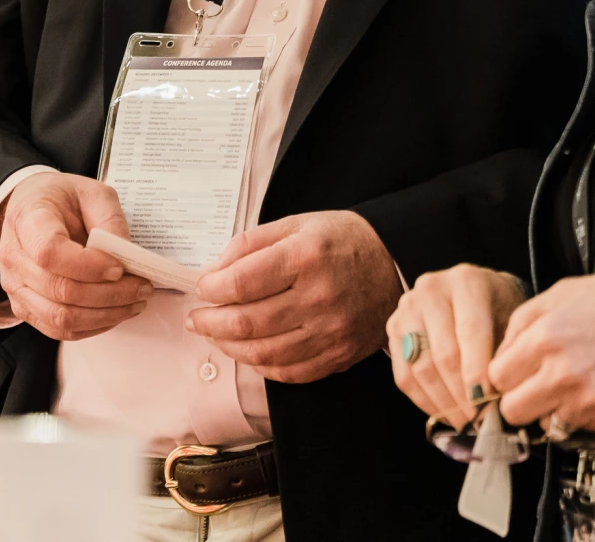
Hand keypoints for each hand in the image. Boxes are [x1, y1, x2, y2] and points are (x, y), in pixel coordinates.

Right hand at [0, 173, 150, 340]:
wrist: (32, 207)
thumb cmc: (61, 198)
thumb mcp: (92, 191)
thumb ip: (110, 219)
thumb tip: (125, 254)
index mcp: (29, 220)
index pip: (50, 252)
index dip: (88, 266)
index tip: (119, 267)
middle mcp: (15, 258)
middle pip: (59, 290)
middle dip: (109, 294)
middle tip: (143, 287)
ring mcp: (16, 286)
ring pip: (59, 317)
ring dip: (104, 315)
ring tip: (135, 302)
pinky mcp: (24, 306)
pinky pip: (56, 328)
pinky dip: (90, 326)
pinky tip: (114, 313)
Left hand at [187, 210, 399, 383]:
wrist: (396, 263)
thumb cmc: (345, 240)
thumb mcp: (300, 224)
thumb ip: (253, 243)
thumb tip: (215, 271)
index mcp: (307, 256)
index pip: (241, 282)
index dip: (211, 288)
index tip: (203, 287)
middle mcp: (318, 296)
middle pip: (246, 322)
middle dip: (210, 322)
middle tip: (197, 319)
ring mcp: (330, 331)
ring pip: (261, 352)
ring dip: (228, 347)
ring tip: (216, 335)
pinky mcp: (337, 355)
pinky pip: (287, 371)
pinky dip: (259, 364)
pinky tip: (249, 351)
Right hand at [387, 265, 527, 427]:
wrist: (475, 291)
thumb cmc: (498, 307)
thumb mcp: (511, 319)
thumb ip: (504, 353)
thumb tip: (495, 402)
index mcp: (466, 281)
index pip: (471, 332)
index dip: (478, 373)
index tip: (488, 407)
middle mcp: (432, 288)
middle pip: (444, 353)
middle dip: (462, 396)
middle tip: (479, 423)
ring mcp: (407, 307)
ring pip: (421, 368)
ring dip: (443, 404)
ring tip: (464, 423)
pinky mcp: (393, 328)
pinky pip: (404, 375)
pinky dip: (424, 401)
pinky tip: (444, 414)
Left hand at [490, 269, 594, 432]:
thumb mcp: (565, 291)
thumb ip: (525, 321)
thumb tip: (503, 351)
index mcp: (543, 335)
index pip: (497, 377)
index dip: (506, 376)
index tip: (518, 375)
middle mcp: (559, 371)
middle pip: (512, 411)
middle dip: (523, 400)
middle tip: (540, 387)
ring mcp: (584, 399)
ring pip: (545, 424)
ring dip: (555, 409)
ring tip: (577, 384)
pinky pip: (579, 428)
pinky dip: (585, 414)